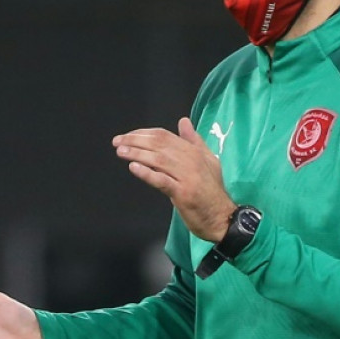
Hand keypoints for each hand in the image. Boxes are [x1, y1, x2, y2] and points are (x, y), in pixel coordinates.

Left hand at [113, 117, 236, 241]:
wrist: (223, 217)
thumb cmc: (212, 191)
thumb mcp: (208, 160)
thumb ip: (194, 140)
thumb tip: (184, 121)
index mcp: (194, 151)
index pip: (164, 136)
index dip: (143, 133)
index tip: (128, 136)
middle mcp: (190, 160)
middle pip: (158, 145)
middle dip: (135, 141)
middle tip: (117, 141)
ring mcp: (187, 176)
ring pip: (158, 160)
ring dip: (137, 154)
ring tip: (121, 152)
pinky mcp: (183, 193)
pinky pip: (162, 180)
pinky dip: (147, 173)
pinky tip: (134, 168)